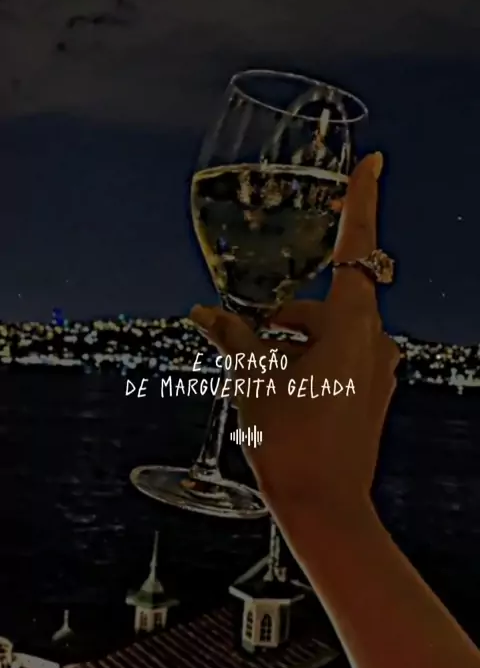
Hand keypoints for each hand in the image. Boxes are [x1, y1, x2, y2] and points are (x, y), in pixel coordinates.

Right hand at [190, 153, 398, 507]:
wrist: (324, 506)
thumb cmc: (291, 441)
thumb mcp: (253, 380)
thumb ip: (232, 336)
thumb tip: (204, 313)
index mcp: (351, 327)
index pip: (357, 248)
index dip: (361, 200)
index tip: (371, 162)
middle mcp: (375, 342)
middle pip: (327, 302)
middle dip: (286, 313)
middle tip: (249, 332)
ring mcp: (378, 370)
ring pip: (331, 332)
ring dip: (294, 339)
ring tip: (256, 370)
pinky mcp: (373, 394)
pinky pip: (341, 357)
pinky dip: (310, 358)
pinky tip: (280, 384)